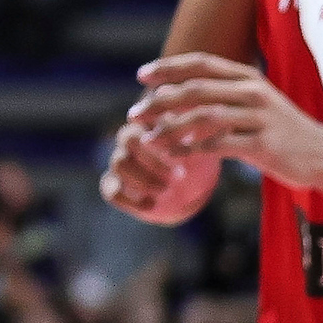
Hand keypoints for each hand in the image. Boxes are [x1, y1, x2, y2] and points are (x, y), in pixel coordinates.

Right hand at [100, 117, 217, 224]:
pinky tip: (151, 204)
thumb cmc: (197, 159)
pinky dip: (130, 200)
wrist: (189, 189)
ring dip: (143, 179)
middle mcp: (129, 139)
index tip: (183, 152)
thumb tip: (210, 121)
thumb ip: (202, 130)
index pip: (144, 118)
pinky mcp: (114, 186)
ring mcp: (120, 162)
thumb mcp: (202, 143)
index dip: (162, 135)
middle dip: (154, 159)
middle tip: (180, 175)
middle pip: (127, 139)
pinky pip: (111, 192)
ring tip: (166, 190)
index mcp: (149, 123)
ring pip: (118, 163)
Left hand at [125, 51, 322, 187]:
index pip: (200, 63)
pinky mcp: (264, 145)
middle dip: (159, 100)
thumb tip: (170, 94)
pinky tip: (173, 154)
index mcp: (248, 76)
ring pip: (203, 117)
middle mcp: (253, 92)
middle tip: (135, 113)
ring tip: (149, 139)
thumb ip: (218, 94)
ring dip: (170, 128)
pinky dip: (190, 149)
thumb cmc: (280, 129)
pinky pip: (218, 145)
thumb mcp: (254, 101)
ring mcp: (260, 118)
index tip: (141, 76)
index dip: (168, 67)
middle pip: (195, 89)